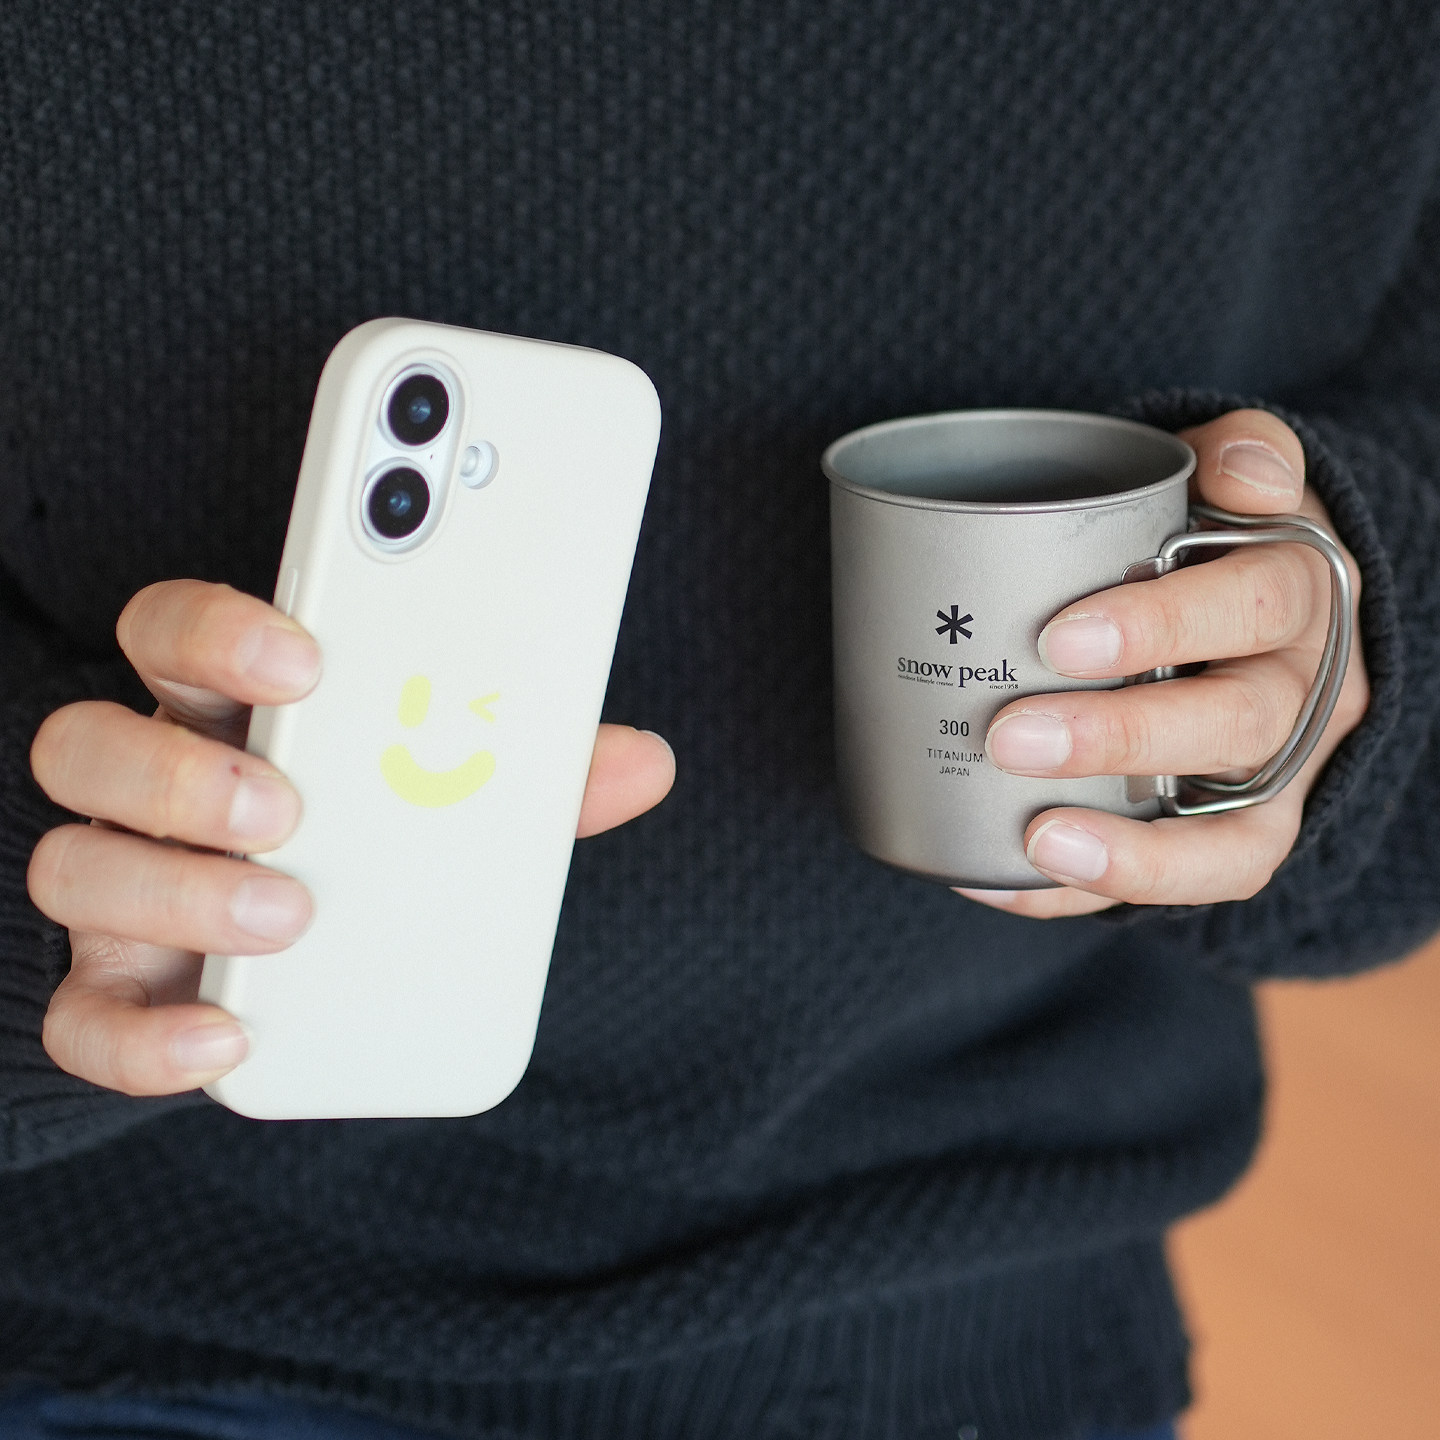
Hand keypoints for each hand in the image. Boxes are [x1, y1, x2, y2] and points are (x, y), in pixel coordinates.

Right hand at [26, 580, 675, 1094]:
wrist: (336, 962)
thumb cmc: (385, 841)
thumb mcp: (455, 794)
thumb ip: (533, 774)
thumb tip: (645, 762)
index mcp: (226, 712)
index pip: (170, 633)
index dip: (215, 632)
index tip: (303, 659)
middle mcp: (150, 791)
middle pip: (87, 745)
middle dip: (180, 774)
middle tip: (287, 810)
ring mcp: (122, 890)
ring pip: (73, 870)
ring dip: (174, 893)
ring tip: (288, 916)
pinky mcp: (119, 992)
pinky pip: (83, 1018)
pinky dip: (145, 1037)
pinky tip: (230, 1037)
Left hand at [956, 409, 1368, 918]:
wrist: (1253, 620)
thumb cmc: (1217, 545)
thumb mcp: (1235, 486)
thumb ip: (1239, 457)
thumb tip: (1240, 472)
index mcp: (1300, 597)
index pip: (1255, 604)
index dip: (1163, 625)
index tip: (1059, 638)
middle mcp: (1304, 697)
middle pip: (1235, 725)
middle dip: (1121, 736)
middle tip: (1009, 734)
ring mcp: (1277, 781)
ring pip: (1232, 836)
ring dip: (1131, 849)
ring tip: (1036, 840)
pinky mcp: (1237, 841)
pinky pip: (1182, 886)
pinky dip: (1091, 894)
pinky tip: (1000, 882)